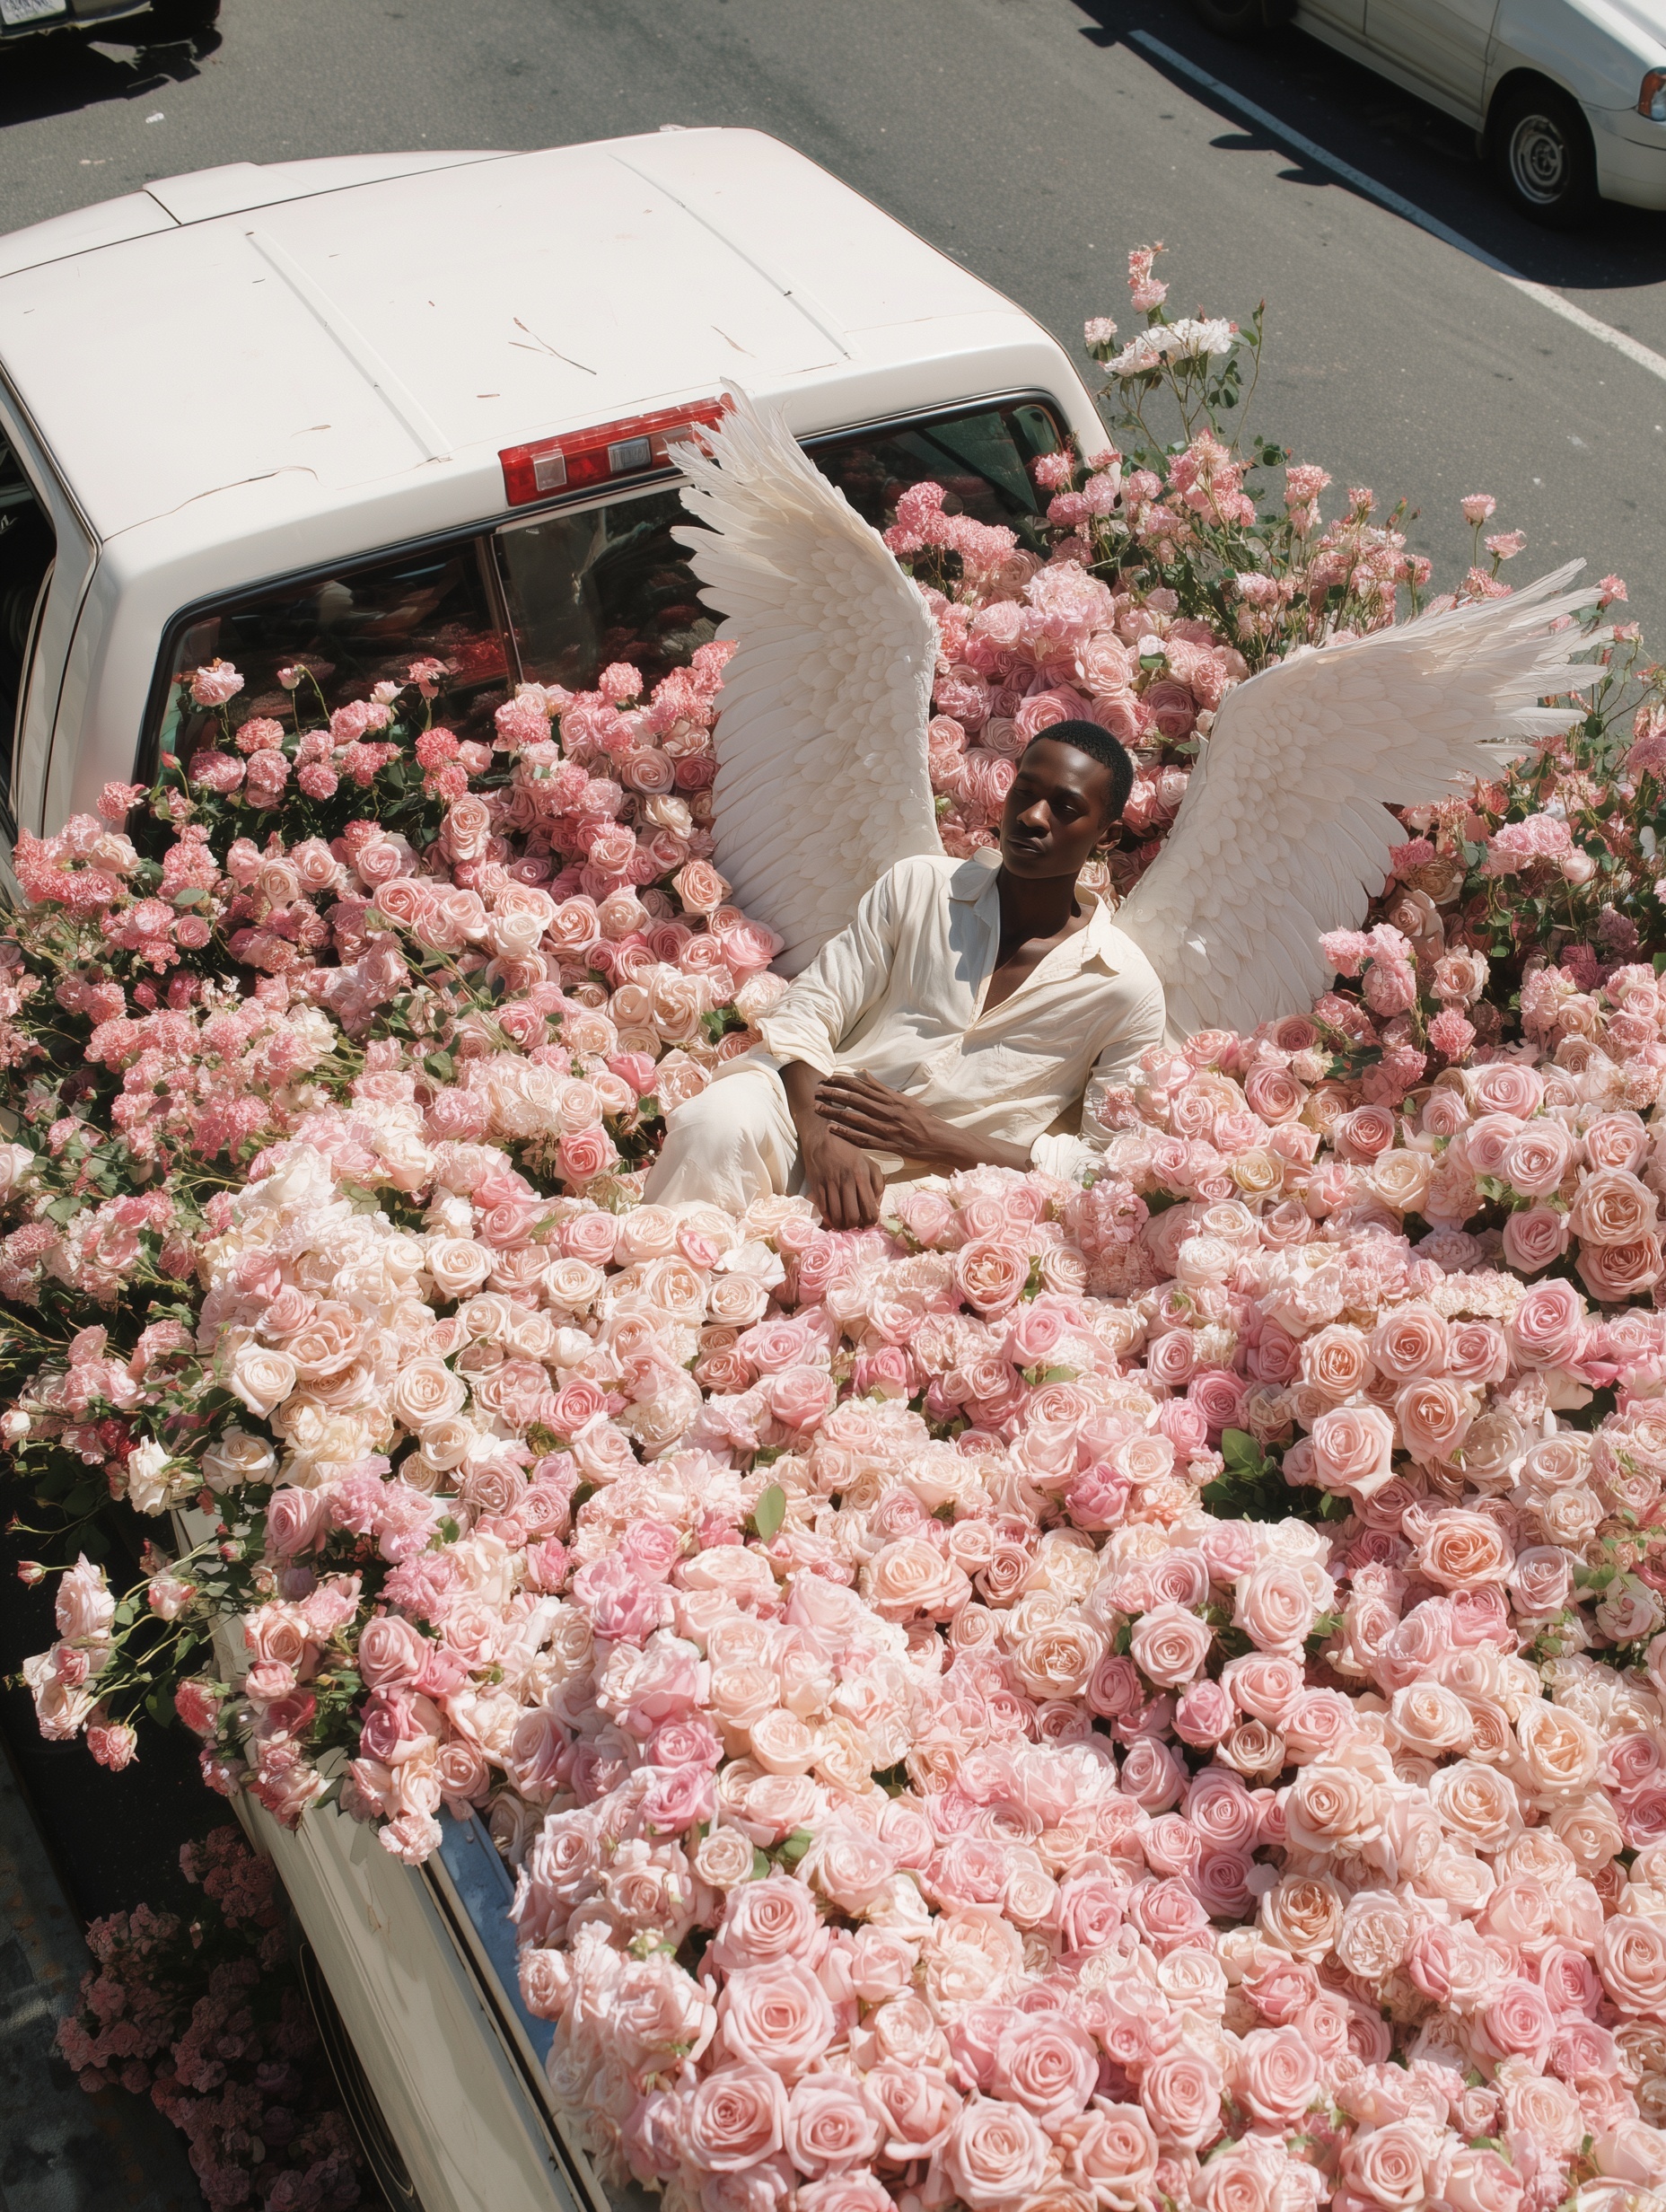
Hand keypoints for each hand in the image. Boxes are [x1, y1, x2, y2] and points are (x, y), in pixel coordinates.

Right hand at [797, 1120, 886, 1228]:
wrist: (820, 1136)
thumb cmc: (847, 1150)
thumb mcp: (868, 1161)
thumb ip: (877, 1182)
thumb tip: (876, 1204)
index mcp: (861, 1174)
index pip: (869, 1208)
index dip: (870, 1221)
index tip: (869, 1222)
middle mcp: (846, 1180)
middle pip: (852, 1216)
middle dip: (855, 1226)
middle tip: (855, 1224)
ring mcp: (830, 1184)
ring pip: (837, 1216)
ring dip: (841, 1224)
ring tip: (844, 1223)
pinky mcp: (816, 1185)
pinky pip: (823, 1209)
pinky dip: (828, 1218)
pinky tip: (833, 1217)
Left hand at [812, 1072, 961, 1166]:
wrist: (942, 1139)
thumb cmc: (924, 1119)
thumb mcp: (906, 1099)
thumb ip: (883, 1088)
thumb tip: (864, 1073)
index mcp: (892, 1099)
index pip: (863, 1086)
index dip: (843, 1081)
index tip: (828, 1078)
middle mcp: (889, 1111)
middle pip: (856, 1100)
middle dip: (835, 1094)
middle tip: (817, 1090)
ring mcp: (888, 1128)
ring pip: (857, 1118)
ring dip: (835, 1112)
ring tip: (818, 1108)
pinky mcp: (889, 1144)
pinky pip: (864, 1139)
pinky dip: (847, 1133)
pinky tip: (832, 1130)